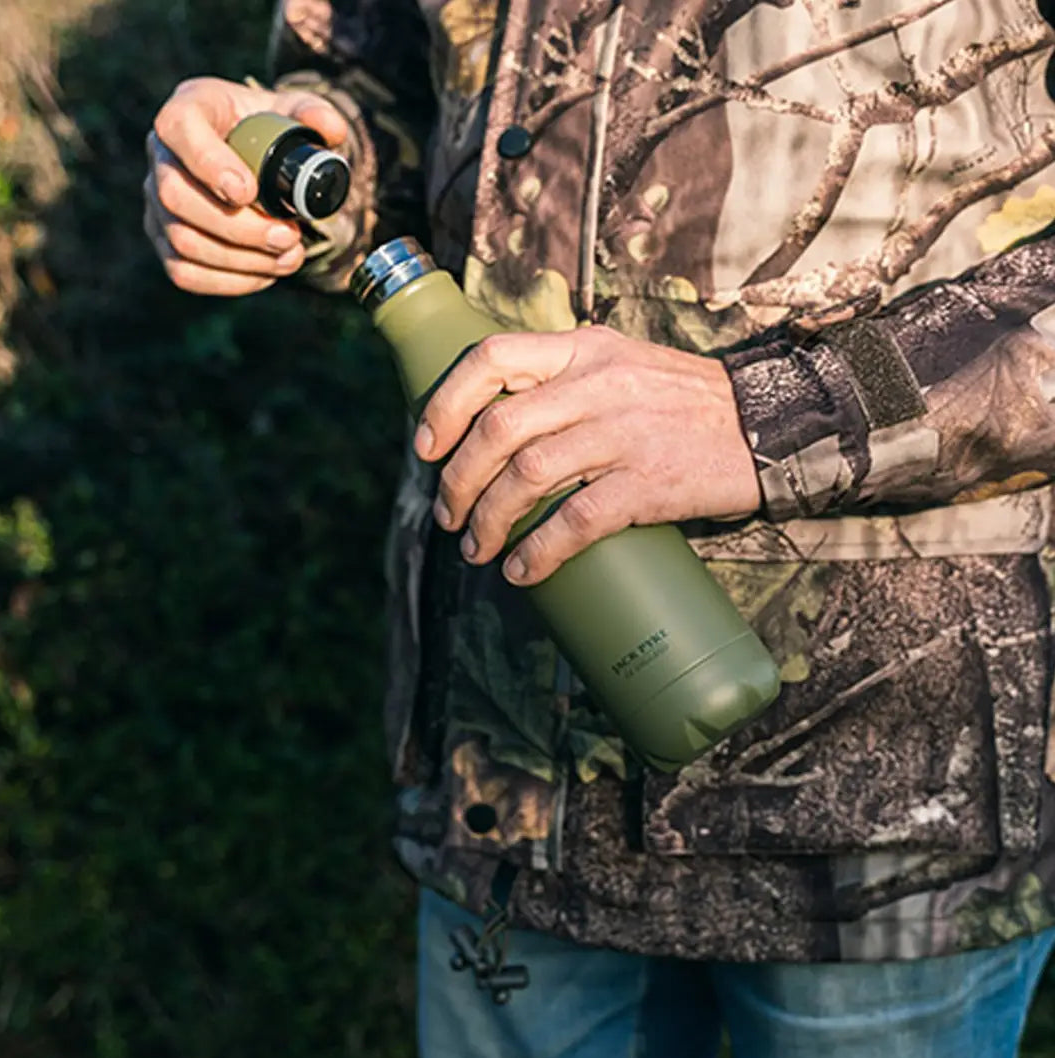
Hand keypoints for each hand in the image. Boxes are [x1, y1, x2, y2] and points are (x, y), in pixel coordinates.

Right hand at [143, 76, 346, 295]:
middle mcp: (161, 154)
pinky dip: (231, 281)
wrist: (255, 162)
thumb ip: (315, 114)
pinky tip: (267, 273)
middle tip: (289, 236)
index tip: (250, 192)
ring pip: (182, 241)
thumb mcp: (294, 113)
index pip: (179, 128)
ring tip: (289, 256)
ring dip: (243, 259)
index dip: (210, 164)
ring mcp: (156, 201)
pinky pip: (185, 273)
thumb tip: (331, 130)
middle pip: (176, 197)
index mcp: (189, 108)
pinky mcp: (164, 241)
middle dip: (239, 228)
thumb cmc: (269, 132)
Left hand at [413, 325, 760, 585]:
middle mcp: (598, 384)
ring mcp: (623, 433)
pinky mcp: (649, 482)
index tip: (425, 446)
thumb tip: (500, 430)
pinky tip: (522, 571)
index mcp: (584, 348)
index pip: (492, 357)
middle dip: (457, 479)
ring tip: (477, 548)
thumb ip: (568, 380)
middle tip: (449, 515)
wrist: (770, 424)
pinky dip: (539, 552)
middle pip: (498, 429)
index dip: (446, 404)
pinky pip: (576, 519)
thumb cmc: (685, 403)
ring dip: (489, 520)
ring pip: (528, 475)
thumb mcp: (623, 365)